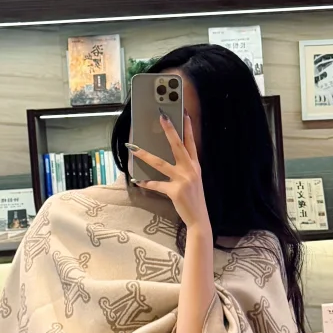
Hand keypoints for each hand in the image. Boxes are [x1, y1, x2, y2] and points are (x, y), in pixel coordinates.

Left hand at [130, 114, 208, 231]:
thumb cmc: (194, 198)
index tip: (184, 114)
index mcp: (195, 165)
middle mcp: (190, 169)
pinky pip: (156, 185)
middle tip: (162, 117)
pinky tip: (137, 181)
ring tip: (133, 148)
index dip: (188, 128)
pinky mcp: (175, 191)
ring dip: (145, 155)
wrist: (199, 218)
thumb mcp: (194, 179)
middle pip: (178, 146)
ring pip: (160, 163)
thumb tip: (174, 156)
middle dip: (169, 130)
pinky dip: (146, 183)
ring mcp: (183, 180)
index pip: (191, 142)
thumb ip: (186, 167)